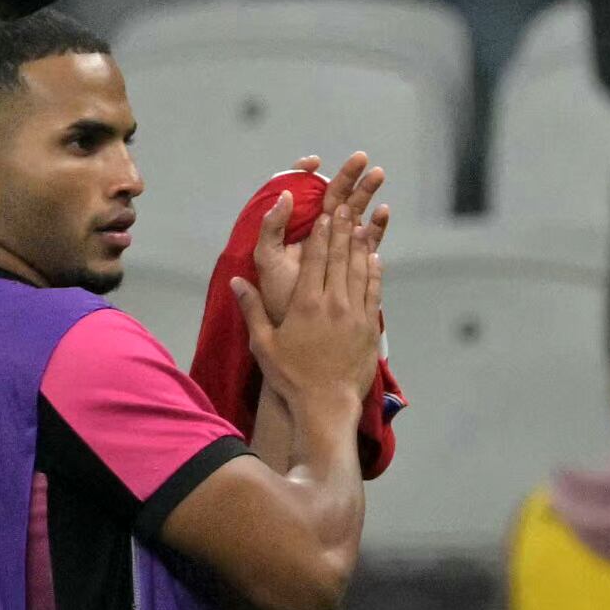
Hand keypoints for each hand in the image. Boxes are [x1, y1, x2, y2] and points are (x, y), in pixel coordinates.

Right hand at [240, 170, 387, 416]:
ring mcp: (355, 314)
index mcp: (305, 304)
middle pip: (339, 258)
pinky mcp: (370, 327)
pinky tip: (375, 258)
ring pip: (359, 270)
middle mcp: (333, 303)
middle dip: (341, 230)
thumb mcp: (263, 343)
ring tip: (360, 223)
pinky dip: (374, 272)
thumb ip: (251, 308)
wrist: (326, 403)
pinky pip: (374, 292)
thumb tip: (235, 281)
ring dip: (359, 245)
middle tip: (344, 206)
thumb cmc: (291, 376)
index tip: (324, 214)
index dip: (321, 234)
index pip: (315, 259)